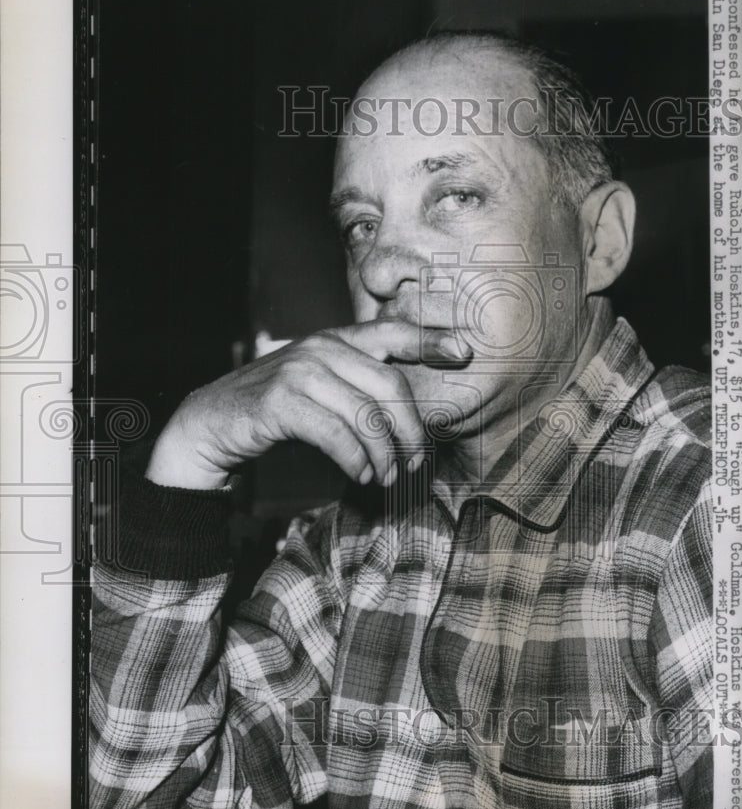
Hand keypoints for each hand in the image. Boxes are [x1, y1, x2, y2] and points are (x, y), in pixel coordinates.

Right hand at [145, 319, 469, 488]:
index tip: (464, 351)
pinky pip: (338, 434)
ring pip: (367, 415)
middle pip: (390, 385)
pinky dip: (356, 460)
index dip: (430, 339)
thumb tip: (408, 420)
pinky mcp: (282, 401)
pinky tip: (361, 475)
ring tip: (387, 477)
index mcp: (335, 339)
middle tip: (416, 461)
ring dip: (384, 454)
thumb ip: (356, 388)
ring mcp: (300, 371)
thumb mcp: (318, 388)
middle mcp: (321, 348)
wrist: (211, 424)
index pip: (392, 331)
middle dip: (411, 430)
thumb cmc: (274, 411)